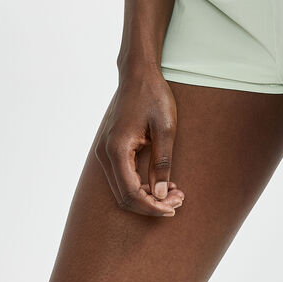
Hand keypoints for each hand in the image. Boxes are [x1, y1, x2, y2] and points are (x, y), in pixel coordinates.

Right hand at [95, 68, 184, 216]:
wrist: (138, 74)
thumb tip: (161, 195)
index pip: (131, 193)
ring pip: (122, 188)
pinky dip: (140, 184)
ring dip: (146, 196)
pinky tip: (161, 181)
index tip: (173, 207)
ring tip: (174, 192)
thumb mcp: (165, 128)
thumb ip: (162, 163)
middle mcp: (105, 154)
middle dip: (151, 204)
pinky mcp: (109, 148)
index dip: (152, 206)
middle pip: (124, 196)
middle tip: (178, 200)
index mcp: (117, 149)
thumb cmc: (153, 96)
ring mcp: (104, 151)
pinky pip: (122, 176)